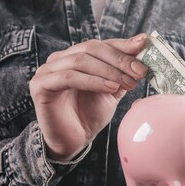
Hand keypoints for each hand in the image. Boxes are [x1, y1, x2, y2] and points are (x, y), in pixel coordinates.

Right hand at [29, 34, 148, 159]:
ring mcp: (47, 70)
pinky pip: (69, 77)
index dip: (123, 45)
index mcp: (74, 55)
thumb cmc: (90, 115)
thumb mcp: (112, 89)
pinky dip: (93, 81)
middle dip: (119, 59)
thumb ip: (123, 71)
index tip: (144, 45)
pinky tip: (111, 88)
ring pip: (81, 61)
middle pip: (92, 48)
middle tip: (139, 71)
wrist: (73, 141)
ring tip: (128, 83)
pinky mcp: (40, 85)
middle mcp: (59, 59)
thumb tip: (143, 50)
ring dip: (108, 71)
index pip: (101, 44)